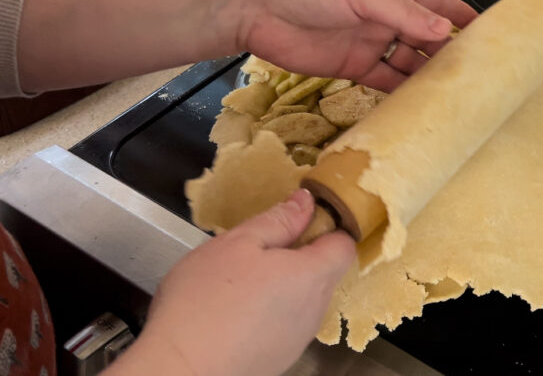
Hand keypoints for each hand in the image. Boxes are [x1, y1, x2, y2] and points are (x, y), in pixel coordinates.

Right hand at [105, 189, 353, 375]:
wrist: (180, 371)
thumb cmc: (205, 303)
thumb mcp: (238, 244)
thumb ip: (278, 219)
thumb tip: (306, 202)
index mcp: (313, 275)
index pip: (345, 243)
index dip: (327, 226)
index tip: (300, 219)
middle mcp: (316, 309)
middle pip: (324, 271)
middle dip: (299, 255)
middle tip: (258, 250)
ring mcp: (300, 337)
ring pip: (305, 298)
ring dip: (283, 284)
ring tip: (241, 282)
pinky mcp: (282, 357)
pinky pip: (287, 323)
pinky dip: (270, 312)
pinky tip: (237, 312)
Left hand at [234, 0, 477, 91]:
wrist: (250, 4)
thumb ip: (402, 12)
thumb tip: (444, 32)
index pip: (432, 0)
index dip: (458, 13)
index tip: (489, 30)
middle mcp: (381, 12)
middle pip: (423, 34)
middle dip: (449, 50)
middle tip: (479, 72)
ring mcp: (367, 40)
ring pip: (407, 60)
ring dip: (428, 74)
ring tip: (457, 93)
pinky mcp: (350, 66)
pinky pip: (383, 80)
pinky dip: (401, 91)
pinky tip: (422, 103)